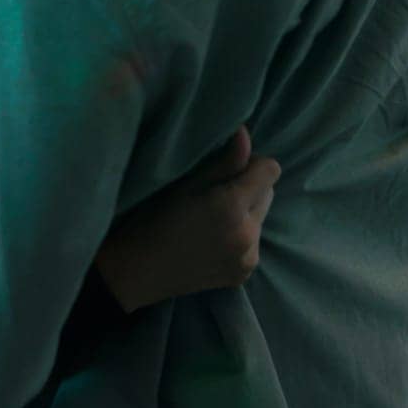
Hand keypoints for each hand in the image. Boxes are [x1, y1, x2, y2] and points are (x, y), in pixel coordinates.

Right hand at [95, 128, 279, 311]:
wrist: (137, 272)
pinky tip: (211, 239)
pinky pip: (252, 242)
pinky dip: (239, 235)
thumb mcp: (183, 184)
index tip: (228, 168)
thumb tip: (246, 134)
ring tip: (210, 218)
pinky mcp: (243, 274)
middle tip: (214, 193)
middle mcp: (247, 235)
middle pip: (268, 193)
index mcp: (231, 207)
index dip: (252, 163)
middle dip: (249, 188)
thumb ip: (222, 161)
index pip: (270, 171)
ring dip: (245, 212)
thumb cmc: (151, 219)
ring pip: (260, 218)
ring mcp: (247, 258)